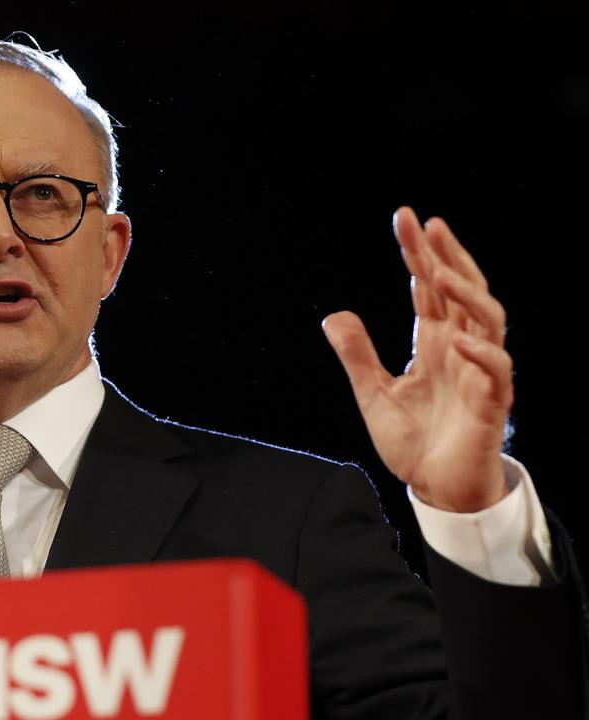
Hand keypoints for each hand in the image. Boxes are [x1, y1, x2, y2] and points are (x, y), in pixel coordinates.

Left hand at [322, 207, 511, 512]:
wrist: (436, 489)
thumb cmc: (413, 441)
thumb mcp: (373, 393)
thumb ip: (357, 355)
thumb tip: (334, 316)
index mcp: (435, 341)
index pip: (428, 287)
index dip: (419, 254)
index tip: (405, 219)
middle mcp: (460, 349)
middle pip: (461, 291)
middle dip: (448, 256)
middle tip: (428, 225)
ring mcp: (479, 373)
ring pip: (488, 321)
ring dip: (467, 294)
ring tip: (440, 272)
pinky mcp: (491, 404)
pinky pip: (497, 373)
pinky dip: (483, 355)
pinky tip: (460, 340)